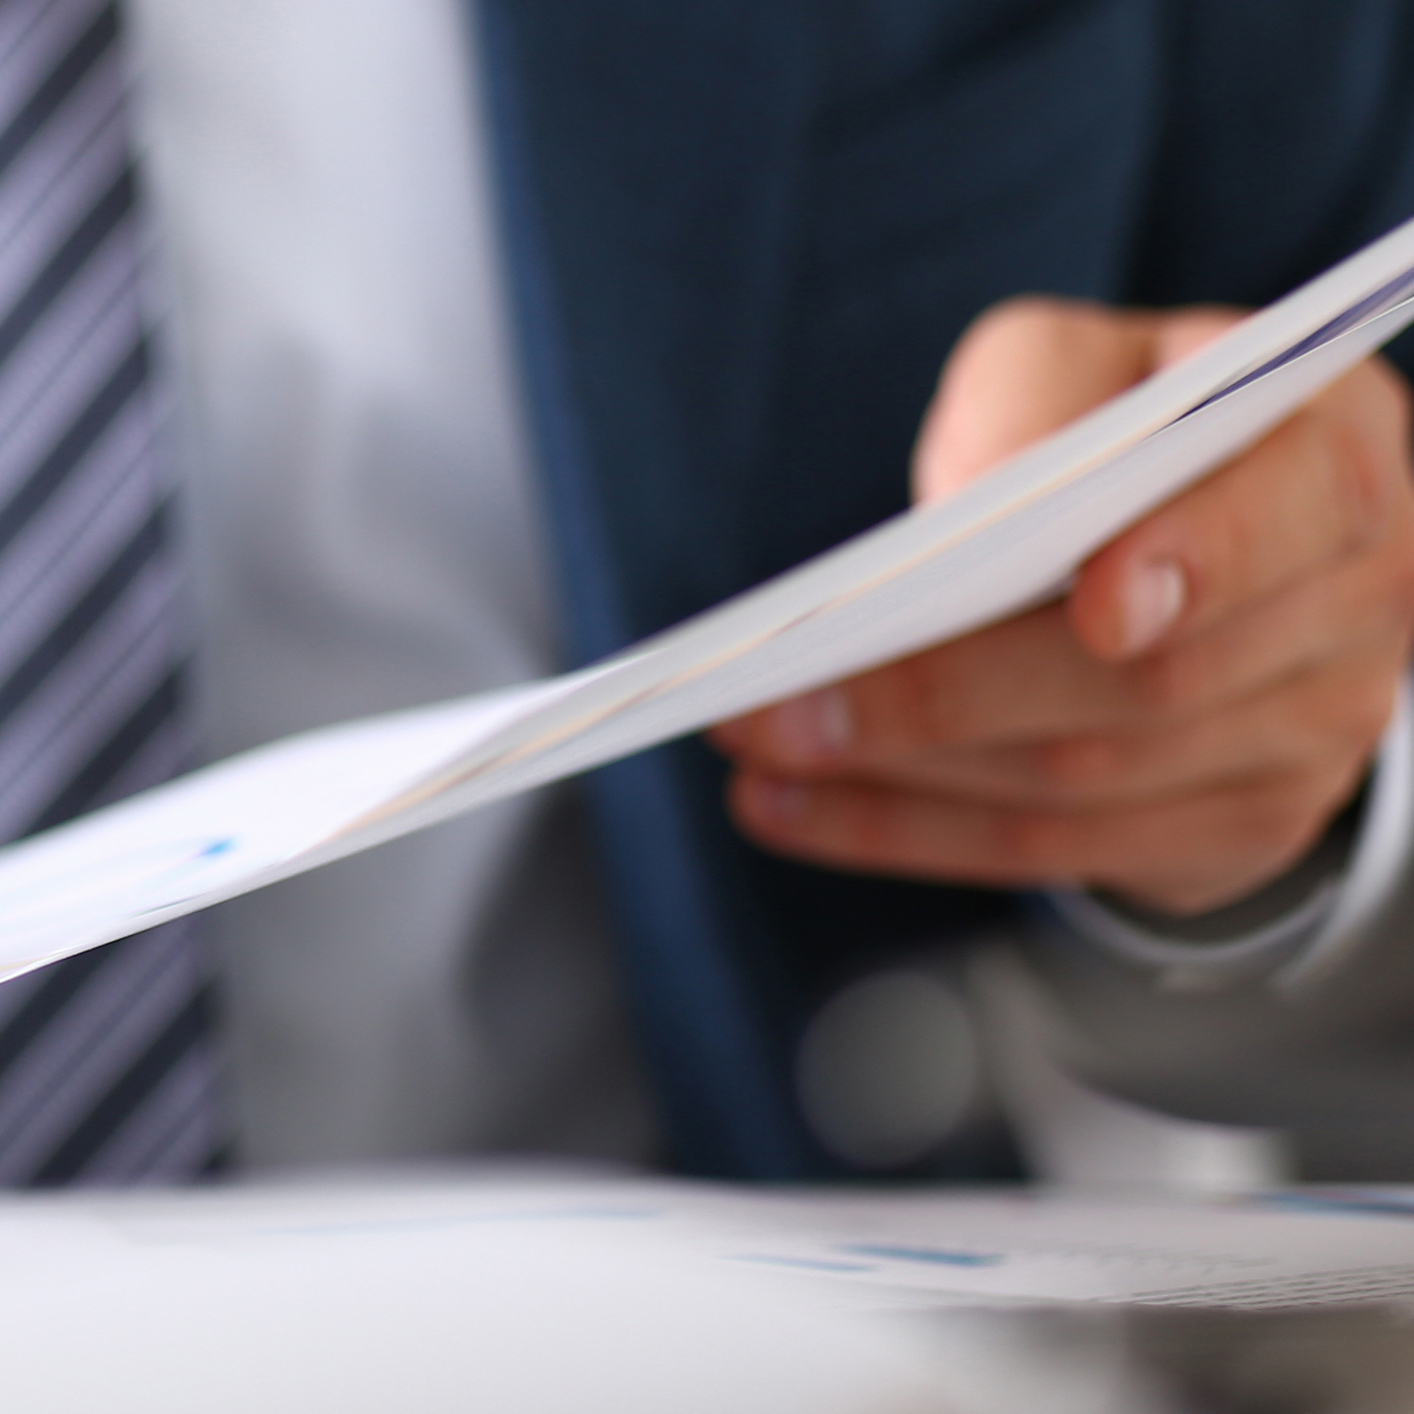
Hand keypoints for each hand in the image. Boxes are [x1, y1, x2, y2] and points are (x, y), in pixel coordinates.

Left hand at [710, 297, 1413, 914]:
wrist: (1219, 550)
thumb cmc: (1136, 430)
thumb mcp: (1089, 364)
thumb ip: (1036, 396)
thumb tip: (962, 518)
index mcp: (1334, 460)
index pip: (1292, 510)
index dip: (1199, 560)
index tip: (1093, 605)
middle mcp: (1352, 608)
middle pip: (1145, 685)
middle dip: (943, 697)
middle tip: (781, 702)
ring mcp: (1305, 737)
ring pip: (1081, 784)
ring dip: (900, 779)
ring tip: (757, 751)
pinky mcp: (1232, 827)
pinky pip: (1058, 853)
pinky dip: (906, 833)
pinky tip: (791, 810)